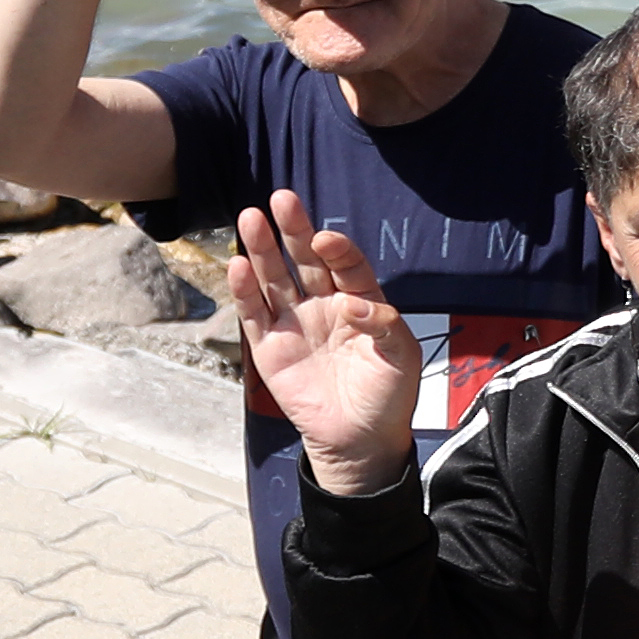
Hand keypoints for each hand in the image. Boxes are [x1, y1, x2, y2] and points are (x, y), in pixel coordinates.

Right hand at [220, 205, 430, 491]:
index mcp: (359, 300)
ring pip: (275, 278)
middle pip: (305, 259)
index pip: (346, 263)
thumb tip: (351, 303)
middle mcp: (324, 304)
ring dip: (262, 250)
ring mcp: (295, 323)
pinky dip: (244, 291)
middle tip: (282, 199)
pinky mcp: (269, 346)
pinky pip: (255, 313)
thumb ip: (383, 324)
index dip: (336, 249)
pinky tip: (237, 265)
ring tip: (250, 217)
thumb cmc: (388, 394)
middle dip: (294, 230)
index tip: (325, 239)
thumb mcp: (400, 356)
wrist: (360, 439)